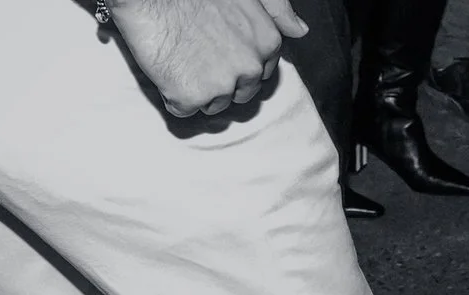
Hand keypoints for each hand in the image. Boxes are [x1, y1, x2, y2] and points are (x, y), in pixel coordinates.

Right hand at [107, 0, 308, 118]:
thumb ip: (277, 10)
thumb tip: (300, 30)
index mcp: (266, 42)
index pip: (260, 73)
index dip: (236, 64)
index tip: (218, 52)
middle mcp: (251, 67)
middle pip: (239, 94)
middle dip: (219, 79)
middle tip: (196, 54)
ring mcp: (222, 85)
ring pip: (212, 105)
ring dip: (197, 88)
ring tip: (182, 56)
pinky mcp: (191, 97)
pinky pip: (183, 110)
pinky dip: (173, 95)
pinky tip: (168, 67)